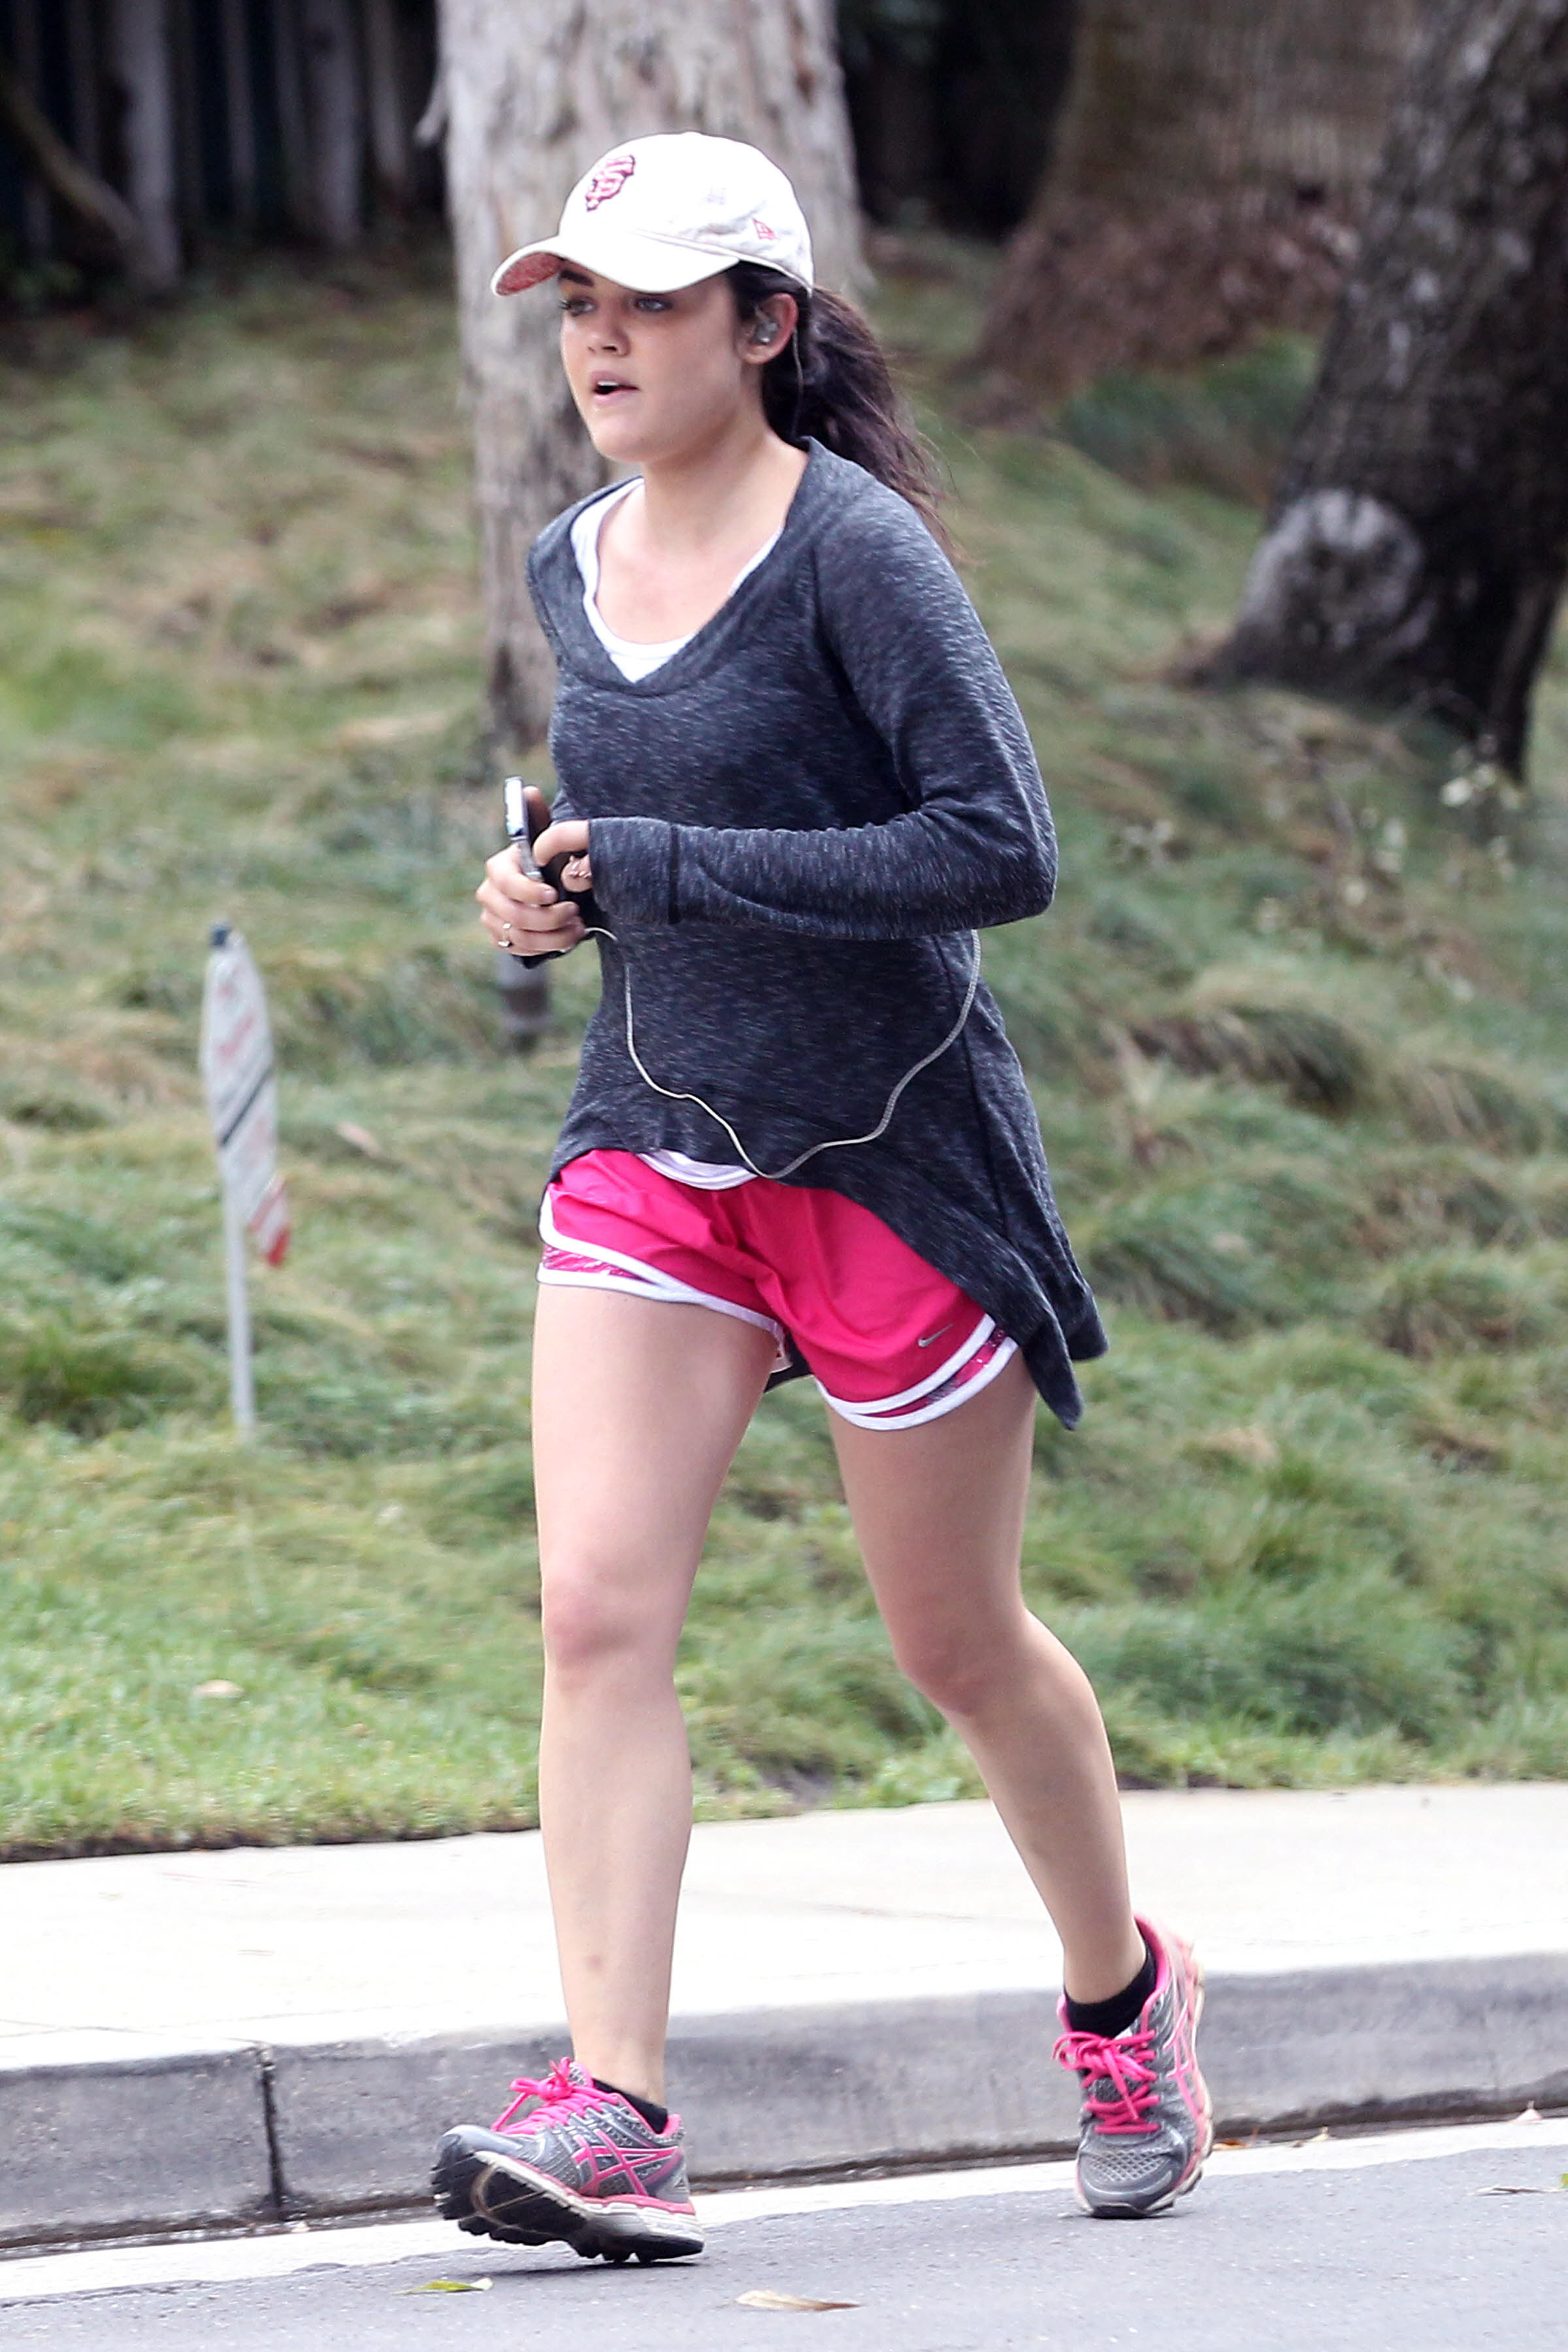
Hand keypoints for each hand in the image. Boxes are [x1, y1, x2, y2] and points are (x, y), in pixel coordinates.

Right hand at [476, 789, 587, 957]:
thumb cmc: (550, 862)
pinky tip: (567, 937)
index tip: (555, 894)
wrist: (554, 889)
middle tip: (574, 913)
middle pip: (513, 916)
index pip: (507, 883)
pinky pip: (520, 950)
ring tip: (576, 927)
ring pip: (518, 937)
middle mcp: (488, 894)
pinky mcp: (501, 939)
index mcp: (498, 868)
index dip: (530, 892)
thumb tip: (528, 791)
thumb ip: (538, 817)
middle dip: (548, 918)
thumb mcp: (549, 839)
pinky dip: (547, 947)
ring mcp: (493, 919)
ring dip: (552, 935)